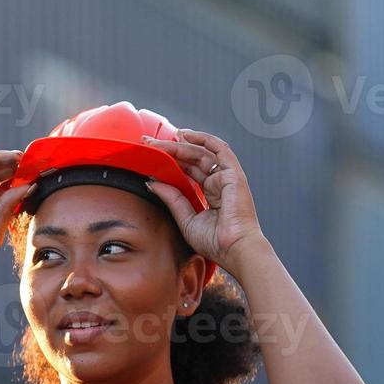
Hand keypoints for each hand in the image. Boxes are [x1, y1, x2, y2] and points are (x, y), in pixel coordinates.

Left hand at [140, 128, 266, 271]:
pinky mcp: (233, 174)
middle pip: (192, 160)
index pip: (187, 172)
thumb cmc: (216, 242)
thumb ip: (172, 199)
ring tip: (159, 140)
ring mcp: (226, 177)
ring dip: (180, 144)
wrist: (235, 249)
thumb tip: (152, 182)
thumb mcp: (186, 219)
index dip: (170, 162)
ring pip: (201, 153)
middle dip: (170, 149)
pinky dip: (204, 139)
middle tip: (148, 142)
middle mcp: (218, 183)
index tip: (150, 156)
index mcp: (210, 195)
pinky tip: (186, 134)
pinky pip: (219, 149)